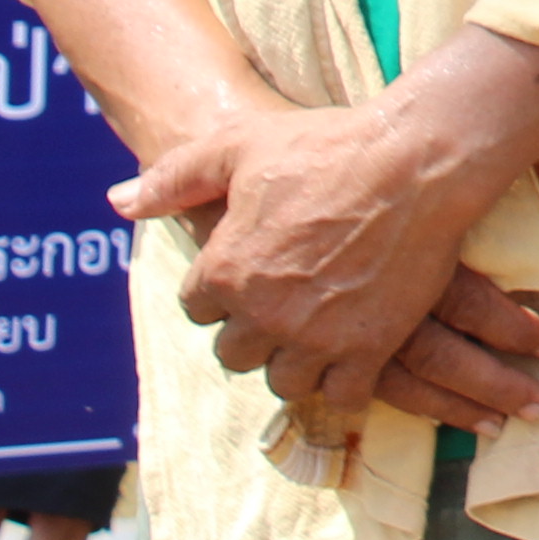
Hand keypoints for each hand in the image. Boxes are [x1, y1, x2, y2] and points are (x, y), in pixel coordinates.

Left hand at [115, 97, 538, 424]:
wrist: (420, 159)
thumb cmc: (330, 144)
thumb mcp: (241, 144)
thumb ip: (175, 178)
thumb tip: (118, 202)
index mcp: (226, 269)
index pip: (197, 308)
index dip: (221, 288)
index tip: (250, 270)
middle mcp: (263, 313)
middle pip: (234, 354)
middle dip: (253, 331)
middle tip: (285, 302)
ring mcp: (317, 336)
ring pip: (284, 381)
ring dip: (295, 360)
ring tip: (317, 330)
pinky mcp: (368, 347)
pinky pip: (341, 395)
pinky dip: (344, 380)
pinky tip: (355, 352)